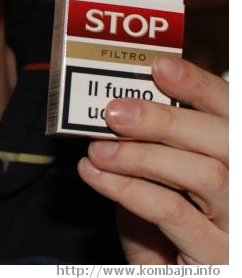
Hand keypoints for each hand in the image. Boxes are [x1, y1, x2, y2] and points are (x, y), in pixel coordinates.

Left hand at [77, 56, 227, 263]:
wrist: (168, 277)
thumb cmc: (164, 237)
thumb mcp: (156, 187)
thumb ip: (150, 153)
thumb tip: (116, 111)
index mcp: (235, 162)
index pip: (231, 115)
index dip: (200, 87)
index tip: (159, 67)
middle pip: (224, 140)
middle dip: (167, 119)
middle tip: (114, 112)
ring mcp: (239, 225)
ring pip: (205, 174)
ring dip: (142, 156)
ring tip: (97, 150)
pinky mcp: (218, 258)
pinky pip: (174, 213)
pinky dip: (130, 190)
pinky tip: (97, 177)